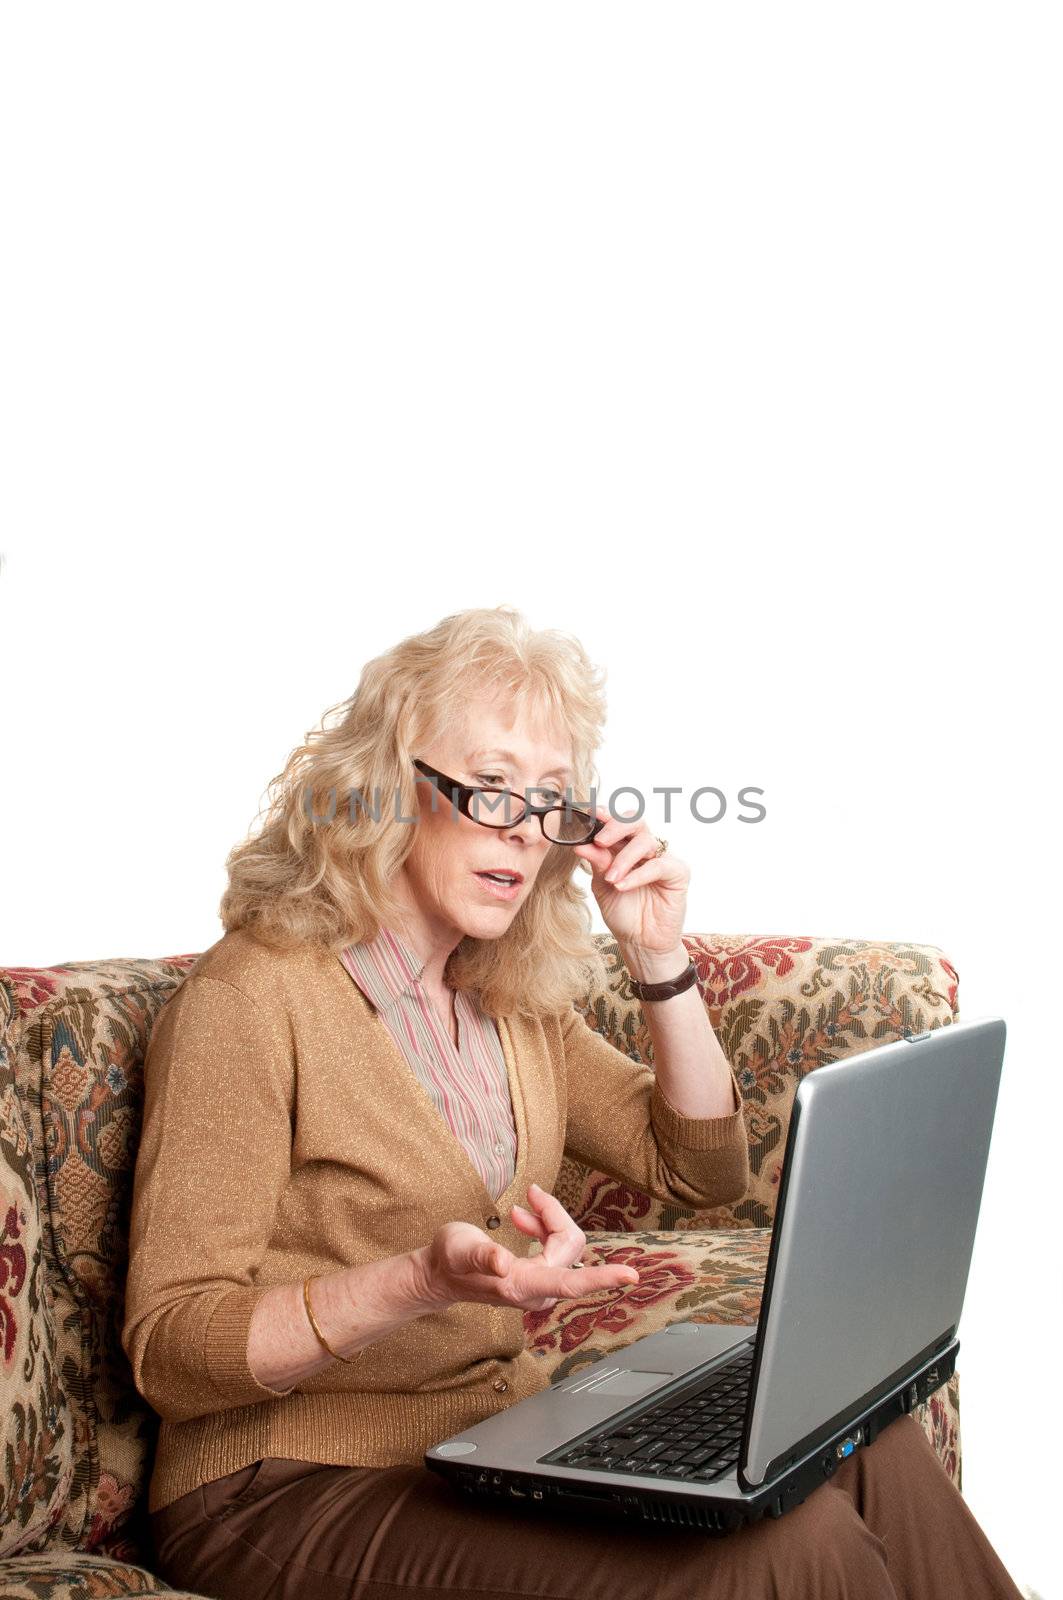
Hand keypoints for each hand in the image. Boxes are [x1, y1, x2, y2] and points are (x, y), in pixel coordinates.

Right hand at [413, 1182, 638, 1311]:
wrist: (440, 1274)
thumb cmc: (449, 1260)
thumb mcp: (460, 1249)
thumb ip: (482, 1255)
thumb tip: (504, 1262)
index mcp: (522, 1285)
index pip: (570, 1283)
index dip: (602, 1279)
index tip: (631, 1275)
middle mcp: (537, 1290)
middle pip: (569, 1245)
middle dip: (553, 1214)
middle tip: (529, 1193)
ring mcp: (540, 1285)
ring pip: (564, 1243)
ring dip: (548, 1219)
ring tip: (522, 1206)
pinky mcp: (539, 1276)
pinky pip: (556, 1245)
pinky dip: (544, 1226)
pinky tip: (523, 1217)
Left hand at [572, 804, 689, 952]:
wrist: (640, 942)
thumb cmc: (623, 912)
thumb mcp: (602, 885)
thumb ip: (597, 863)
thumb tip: (581, 844)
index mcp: (625, 847)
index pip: (618, 823)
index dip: (605, 816)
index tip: (589, 815)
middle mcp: (645, 849)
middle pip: (636, 821)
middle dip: (615, 826)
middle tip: (599, 840)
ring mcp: (663, 858)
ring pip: (645, 842)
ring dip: (623, 859)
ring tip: (610, 878)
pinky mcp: (678, 873)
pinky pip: (658, 865)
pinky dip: (638, 874)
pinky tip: (622, 885)